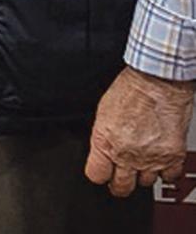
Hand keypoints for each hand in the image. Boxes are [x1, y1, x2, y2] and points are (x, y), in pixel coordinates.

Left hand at [85, 66, 195, 195]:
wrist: (157, 82)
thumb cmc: (130, 90)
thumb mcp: (102, 113)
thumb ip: (102, 137)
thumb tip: (101, 151)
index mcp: (105, 143)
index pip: (96, 175)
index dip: (98, 175)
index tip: (101, 172)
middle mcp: (127, 154)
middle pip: (121, 187)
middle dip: (118, 184)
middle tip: (120, 177)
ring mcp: (151, 157)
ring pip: (146, 183)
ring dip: (143, 174)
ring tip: (142, 162)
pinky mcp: (173, 156)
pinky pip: (170, 176)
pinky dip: (166, 172)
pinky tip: (161, 163)